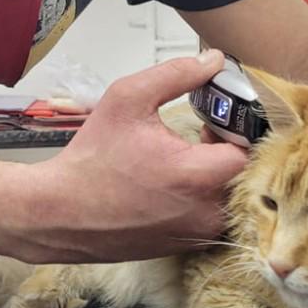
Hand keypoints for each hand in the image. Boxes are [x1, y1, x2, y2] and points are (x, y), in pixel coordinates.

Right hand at [31, 50, 248, 262]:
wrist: (59, 212)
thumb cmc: (92, 158)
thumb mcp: (128, 99)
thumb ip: (176, 74)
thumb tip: (213, 60)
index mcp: (195, 175)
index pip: (248, 150)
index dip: (235, 131)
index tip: (210, 123)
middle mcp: (203, 212)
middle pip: (243, 176)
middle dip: (227, 152)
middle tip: (200, 139)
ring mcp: (195, 234)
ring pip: (230, 199)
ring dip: (216, 177)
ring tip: (185, 161)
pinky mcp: (184, 247)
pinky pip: (211, 218)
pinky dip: (202, 199)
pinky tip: (173, 184)